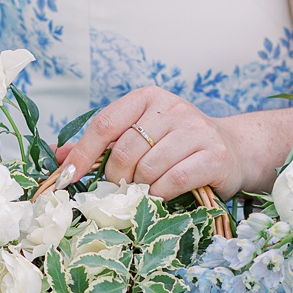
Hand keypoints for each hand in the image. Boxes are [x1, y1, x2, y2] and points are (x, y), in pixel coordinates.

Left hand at [56, 86, 247, 199]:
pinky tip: (162, 194)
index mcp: (147, 98)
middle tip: (120, 187)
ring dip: (140, 187)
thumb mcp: (140, 135)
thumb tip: (60, 156)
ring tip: (145, 189)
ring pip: (148, 168)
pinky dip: (161, 194)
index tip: (68, 176)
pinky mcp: (214, 154)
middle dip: (115, 176)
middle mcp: (172, 108)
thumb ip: (103, 144)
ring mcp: (195, 129)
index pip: (105, 124)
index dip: (83, 153)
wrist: (232, 149)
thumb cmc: (176, 145)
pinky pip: (173, 180)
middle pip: (125, 150)